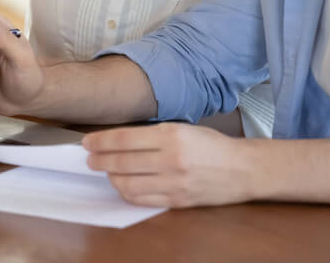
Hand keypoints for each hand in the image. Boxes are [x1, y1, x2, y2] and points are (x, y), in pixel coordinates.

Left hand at [84, 122, 255, 207]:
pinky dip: (127, 193)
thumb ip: (152, 134)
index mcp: (171, 135)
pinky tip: (123, 185)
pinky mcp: (177, 200)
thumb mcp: (182, 128)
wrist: (242, 169)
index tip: (87, 143)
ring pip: (128, 183)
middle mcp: (171, 158)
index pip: (123, 139)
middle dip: (100, 161)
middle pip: (121, 161)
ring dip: (112, 178)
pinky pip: (142, 199)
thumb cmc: (212, 145)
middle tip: (90, 159)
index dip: (100, 142)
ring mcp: (174, 181)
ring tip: (107, 172)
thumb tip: (118, 140)